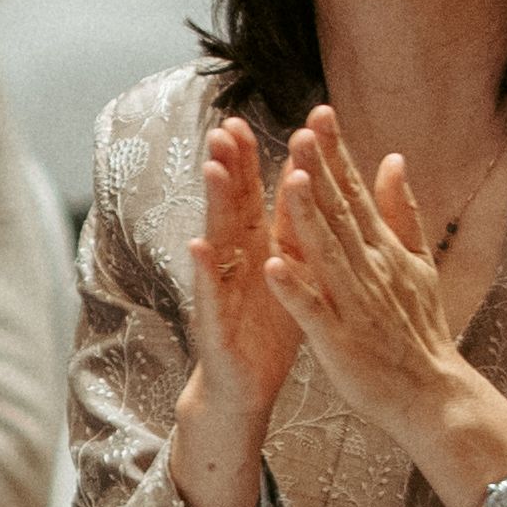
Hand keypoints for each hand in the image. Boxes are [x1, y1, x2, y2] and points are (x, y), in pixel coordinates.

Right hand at [180, 116, 307, 487]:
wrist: (246, 388)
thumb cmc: (269, 328)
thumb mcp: (290, 271)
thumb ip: (295, 227)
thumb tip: (309, 177)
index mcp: (257, 248)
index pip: (254, 195)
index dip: (254, 159)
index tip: (253, 119)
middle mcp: (234, 262)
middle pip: (231, 206)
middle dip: (229, 166)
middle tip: (226, 127)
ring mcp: (219, 290)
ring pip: (217, 239)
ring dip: (214, 204)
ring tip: (214, 168)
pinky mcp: (214, 324)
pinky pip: (209, 294)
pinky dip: (203, 270)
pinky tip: (198, 246)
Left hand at [262, 109, 506, 506]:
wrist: (433, 393)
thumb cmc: (419, 329)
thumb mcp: (418, 261)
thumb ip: (403, 210)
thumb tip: (393, 159)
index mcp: (384, 249)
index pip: (356, 192)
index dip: (336, 154)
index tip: (317, 114)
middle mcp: (370, 269)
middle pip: (340, 214)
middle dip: (320, 172)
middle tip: (300, 130)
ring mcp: (355, 304)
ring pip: (327, 254)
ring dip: (308, 219)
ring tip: (290, 181)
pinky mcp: (340, 341)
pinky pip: (314, 312)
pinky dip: (296, 289)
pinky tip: (273, 265)